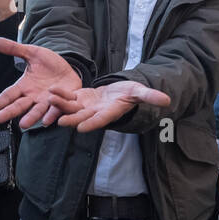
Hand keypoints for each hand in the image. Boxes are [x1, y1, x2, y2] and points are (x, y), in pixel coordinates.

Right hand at [0, 37, 80, 128]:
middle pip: (19, 105)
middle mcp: (34, 97)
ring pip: (38, 111)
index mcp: (24, 87)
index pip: (8, 95)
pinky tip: (48, 120)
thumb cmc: (49, 64)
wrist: (70, 68)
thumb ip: (14, 49)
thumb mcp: (32, 53)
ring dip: (31, 117)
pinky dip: (53, 114)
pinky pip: (58, 108)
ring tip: (24, 124)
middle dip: (9, 112)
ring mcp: (48, 101)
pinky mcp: (64, 101)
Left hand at [49, 81, 172, 132]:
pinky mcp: (79, 98)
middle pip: (82, 117)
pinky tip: (51, 90)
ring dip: (61, 105)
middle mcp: (95, 112)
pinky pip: (68, 97)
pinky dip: (60, 95)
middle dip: (72, 119)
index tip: (82, 128)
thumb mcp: (140, 92)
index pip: (101, 120)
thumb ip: (150, 97)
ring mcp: (86, 106)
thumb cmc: (131, 93)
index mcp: (110, 112)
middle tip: (60, 121)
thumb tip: (167, 101)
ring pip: (71, 107)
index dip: (91, 124)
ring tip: (51, 99)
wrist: (119, 92)